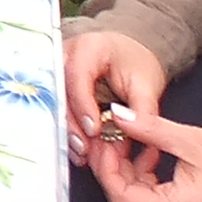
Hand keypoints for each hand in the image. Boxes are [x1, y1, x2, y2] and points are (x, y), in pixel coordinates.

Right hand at [63, 29, 168, 159]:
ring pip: (54, 104)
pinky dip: (69, 131)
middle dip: (70, 123)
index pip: (76, 75)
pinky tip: (79, 149)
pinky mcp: (56, 87)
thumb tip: (133, 129)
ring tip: (84, 153)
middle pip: (58, 91)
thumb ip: (141, 109)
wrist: (128, 58)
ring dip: (68, 130)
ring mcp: (57, 71)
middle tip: (85, 148)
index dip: (82, 104)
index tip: (93, 130)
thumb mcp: (146, 85)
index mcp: (88, 48)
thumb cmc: (136, 65)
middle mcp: (65, 56)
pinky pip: (57, 110)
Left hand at [87, 104, 201, 201]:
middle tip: (111, 136)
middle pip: (125, 196)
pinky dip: (144, 170)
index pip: (122, 197)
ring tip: (130, 138)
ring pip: (137, 192)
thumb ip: (151, 129)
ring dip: (128, 165)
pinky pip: (152, 190)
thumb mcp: (192, 140)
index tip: (105, 143)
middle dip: (113, 164)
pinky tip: (151, 150)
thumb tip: (119, 115)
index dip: (106, 169)